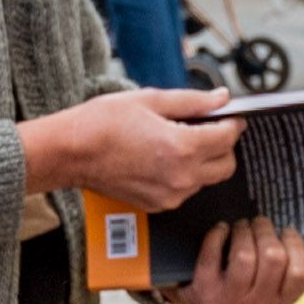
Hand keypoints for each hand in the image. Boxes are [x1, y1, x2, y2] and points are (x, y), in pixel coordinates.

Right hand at [34, 88, 241, 215]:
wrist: (71, 152)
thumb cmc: (104, 123)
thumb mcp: (151, 100)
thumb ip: (193, 101)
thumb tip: (222, 98)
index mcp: (182, 148)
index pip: (228, 137)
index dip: (232, 123)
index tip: (229, 116)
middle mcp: (181, 177)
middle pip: (226, 165)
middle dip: (223, 146)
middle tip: (207, 128)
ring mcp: (170, 195)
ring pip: (207, 179)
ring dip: (204, 161)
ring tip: (178, 141)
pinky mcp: (158, 205)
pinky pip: (185, 190)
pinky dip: (184, 175)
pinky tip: (163, 158)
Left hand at [159, 217, 303, 303]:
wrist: (197, 297)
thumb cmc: (244, 281)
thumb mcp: (276, 284)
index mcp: (282, 301)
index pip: (302, 274)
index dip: (295, 246)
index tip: (287, 231)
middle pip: (273, 259)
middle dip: (267, 232)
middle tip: (259, 222)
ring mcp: (230, 301)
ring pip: (245, 257)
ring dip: (244, 232)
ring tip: (241, 225)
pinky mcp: (205, 292)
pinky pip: (213, 257)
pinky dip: (217, 237)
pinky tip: (221, 229)